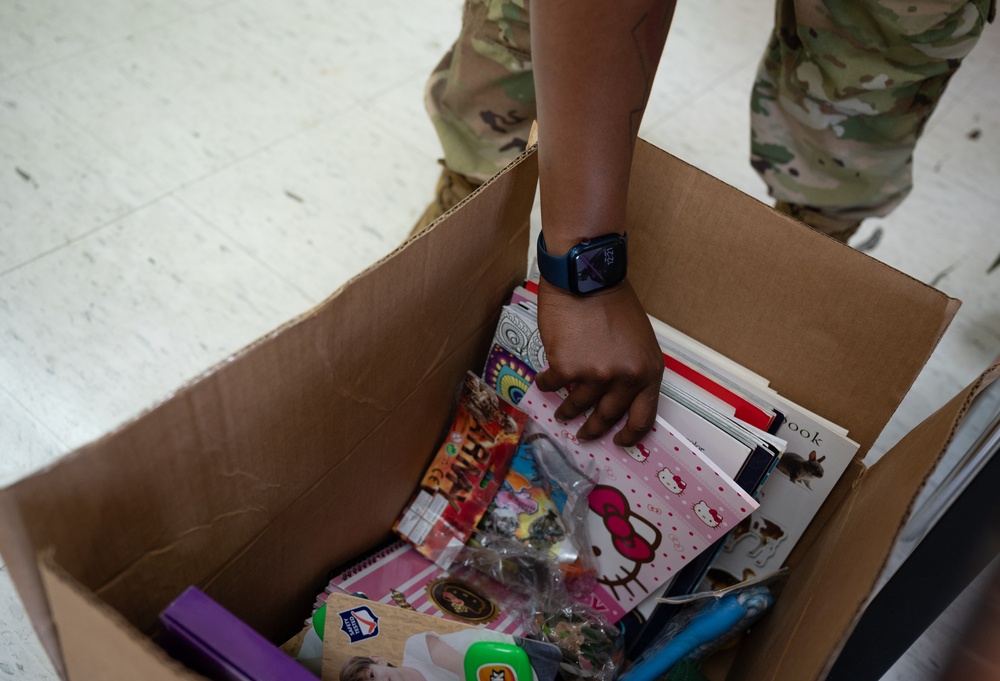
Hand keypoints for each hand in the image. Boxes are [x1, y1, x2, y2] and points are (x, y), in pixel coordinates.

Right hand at [534, 277, 663, 445]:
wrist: (586, 278)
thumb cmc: (613, 302)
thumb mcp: (639, 339)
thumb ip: (632, 369)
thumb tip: (617, 396)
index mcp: (648, 371)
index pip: (644, 418)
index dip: (630, 435)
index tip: (619, 442)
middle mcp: (625, 378)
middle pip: (608, 416)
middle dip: (594, 430)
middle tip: (585, 435)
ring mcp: (595, 375)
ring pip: (578, 405)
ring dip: (567, 412)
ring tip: (562, 414)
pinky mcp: (567, 368)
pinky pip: (553, 386)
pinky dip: (547, 386)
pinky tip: (544, 383)